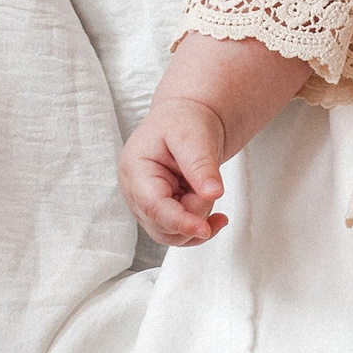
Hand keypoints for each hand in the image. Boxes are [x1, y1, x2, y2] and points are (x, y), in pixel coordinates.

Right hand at [117, 98, 230, 246]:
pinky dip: (200, 227)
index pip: (153, 207)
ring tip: (209, 190)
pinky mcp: (161, 211)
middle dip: (194, 214)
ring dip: (198, 220)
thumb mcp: (194, 136)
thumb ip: (201, 165)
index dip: (179, 222)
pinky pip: (179, 233)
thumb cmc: (184, 120)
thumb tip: (213, 194)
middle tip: (211, 186)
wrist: (187, 117)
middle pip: (162, 226)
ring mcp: (146, 204)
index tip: (204, 229)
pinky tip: (218, 217)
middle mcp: (135, 192)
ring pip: (171, 235)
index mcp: (136, 170)